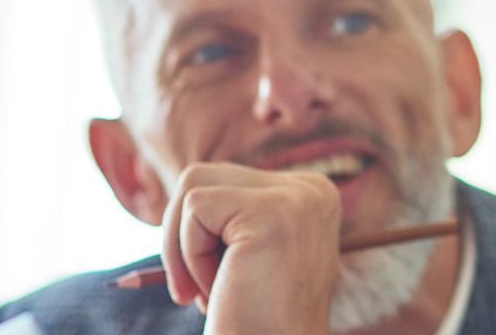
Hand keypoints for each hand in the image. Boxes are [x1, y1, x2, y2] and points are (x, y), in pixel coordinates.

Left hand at [160, 162, 341, 334]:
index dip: (200, 233)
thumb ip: (237, 212)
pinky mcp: (274, 210)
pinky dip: (189, 256)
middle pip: (204, 174)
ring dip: (183, 247)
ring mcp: (299, 196)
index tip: (220, 284)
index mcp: (312, 195)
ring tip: (208, 291)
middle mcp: (313, 189)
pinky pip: (194, 207)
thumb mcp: (252, 254)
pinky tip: (219, 290)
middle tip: (199, 292)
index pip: (224, 180)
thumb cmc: (255, 320)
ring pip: (193, 184)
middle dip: (184, 236)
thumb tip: (194, 176)